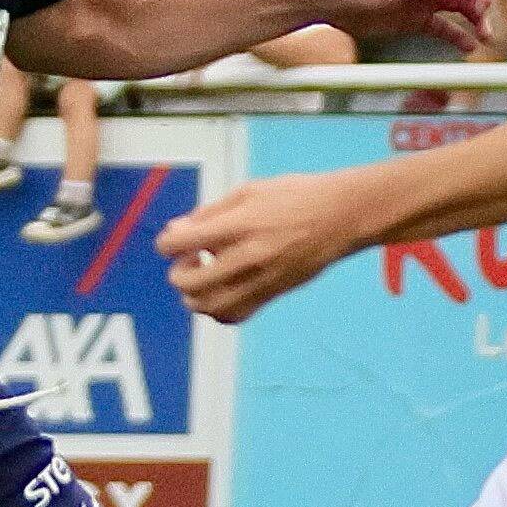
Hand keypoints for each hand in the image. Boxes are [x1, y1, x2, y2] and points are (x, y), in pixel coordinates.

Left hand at [157, 170, 380, 323]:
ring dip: (194, 295)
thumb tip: (175, 231)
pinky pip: (233, 316)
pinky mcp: (273, 294)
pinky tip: (220, 292)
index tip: (173, 241)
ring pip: (208, 307)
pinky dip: (217, 310)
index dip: (165, 244)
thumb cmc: (295, 196)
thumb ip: (209, 212)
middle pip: (189, 282)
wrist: (341, 216)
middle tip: (189, 259)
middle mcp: (248, 256)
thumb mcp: (248, 191)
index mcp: (239, 224)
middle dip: (178, 271)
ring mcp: (261, 280)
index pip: (181, 244)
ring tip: (203, 277)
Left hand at [294, 0, 506, 54]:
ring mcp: (423, 1)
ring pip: (460, 10)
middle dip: (484, 3)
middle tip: (481, 22)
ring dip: (475, 22)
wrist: (330, 2)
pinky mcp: (413, 20)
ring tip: (484, 39)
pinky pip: (442, 28)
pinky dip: (456, 37)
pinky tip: (467, 48)